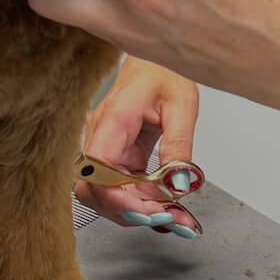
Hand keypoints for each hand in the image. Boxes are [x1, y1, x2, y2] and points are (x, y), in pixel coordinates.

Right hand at [76, 56, 200, 236]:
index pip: (97, 170)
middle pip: (97, 191)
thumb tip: (178, 184)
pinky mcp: (118, 156)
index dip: (117, 199)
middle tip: (171, 220)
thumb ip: (178, 146)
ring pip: (109, 195)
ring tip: (177, 218)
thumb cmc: (164, 71)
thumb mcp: (182, 105)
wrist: (155, 58)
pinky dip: (144, 202)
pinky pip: (124, 188)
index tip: (149, 212)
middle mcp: (102, 137)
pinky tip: (168, 207)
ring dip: (139, 212)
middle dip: (131, 213)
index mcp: (114, 120)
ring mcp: (107, 148)